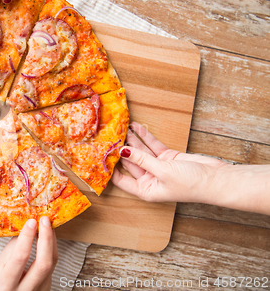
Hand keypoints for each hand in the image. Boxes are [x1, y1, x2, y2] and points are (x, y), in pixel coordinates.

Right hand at [0, 216, 57, 290]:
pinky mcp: (46, 287)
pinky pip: (53, 265)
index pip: (20, 257)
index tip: (31, 222)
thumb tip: (27, 223)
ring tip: (47, 224)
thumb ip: (15, 244)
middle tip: (44, 220)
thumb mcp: (0, 260)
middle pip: (44, 263)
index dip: (27, 237)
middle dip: (46, 238)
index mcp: (6, 282)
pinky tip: (48, 237)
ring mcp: (38, 290)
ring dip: (51, 241)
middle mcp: (24, 290)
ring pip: (52, 263)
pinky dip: (51, 248)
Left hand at [112, 122, 227, 202]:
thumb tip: (122, 151)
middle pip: (129, 163)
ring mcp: (158, 168)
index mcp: (146, 190)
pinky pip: (152, 146)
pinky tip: (136, 128)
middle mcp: (150, 180)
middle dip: (120, 150)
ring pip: (140, 152)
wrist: (216, 179)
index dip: (111, 168)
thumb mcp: (162, 171)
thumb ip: (142, 159)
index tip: (101, 155)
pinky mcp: (168, 158)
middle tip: (110, 137)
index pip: (121, 180)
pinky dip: (145, 137)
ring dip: (132, 141)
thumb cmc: (191, 184)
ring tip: (122, 128)